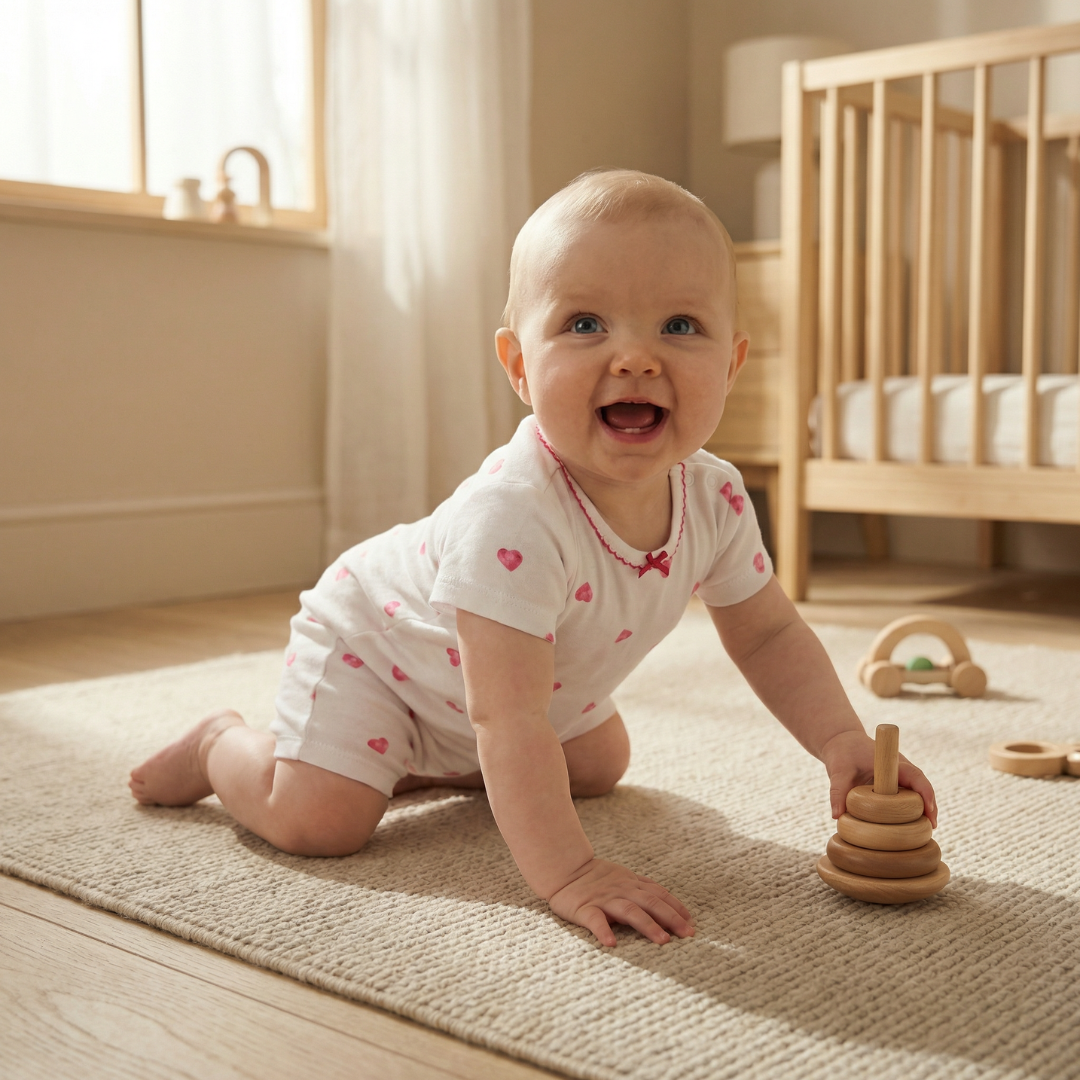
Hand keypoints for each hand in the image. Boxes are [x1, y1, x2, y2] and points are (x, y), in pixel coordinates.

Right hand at [546, 858, 694, 946]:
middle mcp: (622, 890)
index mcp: (631, 884)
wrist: (564, 870)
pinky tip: (611, 944)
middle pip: (651, 903)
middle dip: (672, 918)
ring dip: (648, 925)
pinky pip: (595, 920)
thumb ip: (642, 889)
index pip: (659, 895)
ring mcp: (604, 899)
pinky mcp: (585, 909)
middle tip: (688, 934)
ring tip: (663, 941)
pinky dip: (603, 931)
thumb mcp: (623, 878)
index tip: (691, 923)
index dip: (676, 908)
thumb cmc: (595, 879)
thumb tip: (670, 905)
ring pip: (630, 911)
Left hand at [820, 729, 937, 826]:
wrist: (841, 743)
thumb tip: (836, 817)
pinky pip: (904, 802)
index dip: (925, 793)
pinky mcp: (891, 790)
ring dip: (920, 814)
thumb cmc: (843, 753)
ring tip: (922, 836)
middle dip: (928, 809)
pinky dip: (908, 815)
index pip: (916, 776)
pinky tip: (907, 833)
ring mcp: (897, 782)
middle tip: (930, 829)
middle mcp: (900, 773)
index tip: (929, 811)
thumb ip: (837, 791)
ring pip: (915, 798)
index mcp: (892, 763)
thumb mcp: (838, 770)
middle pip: (921, 791)